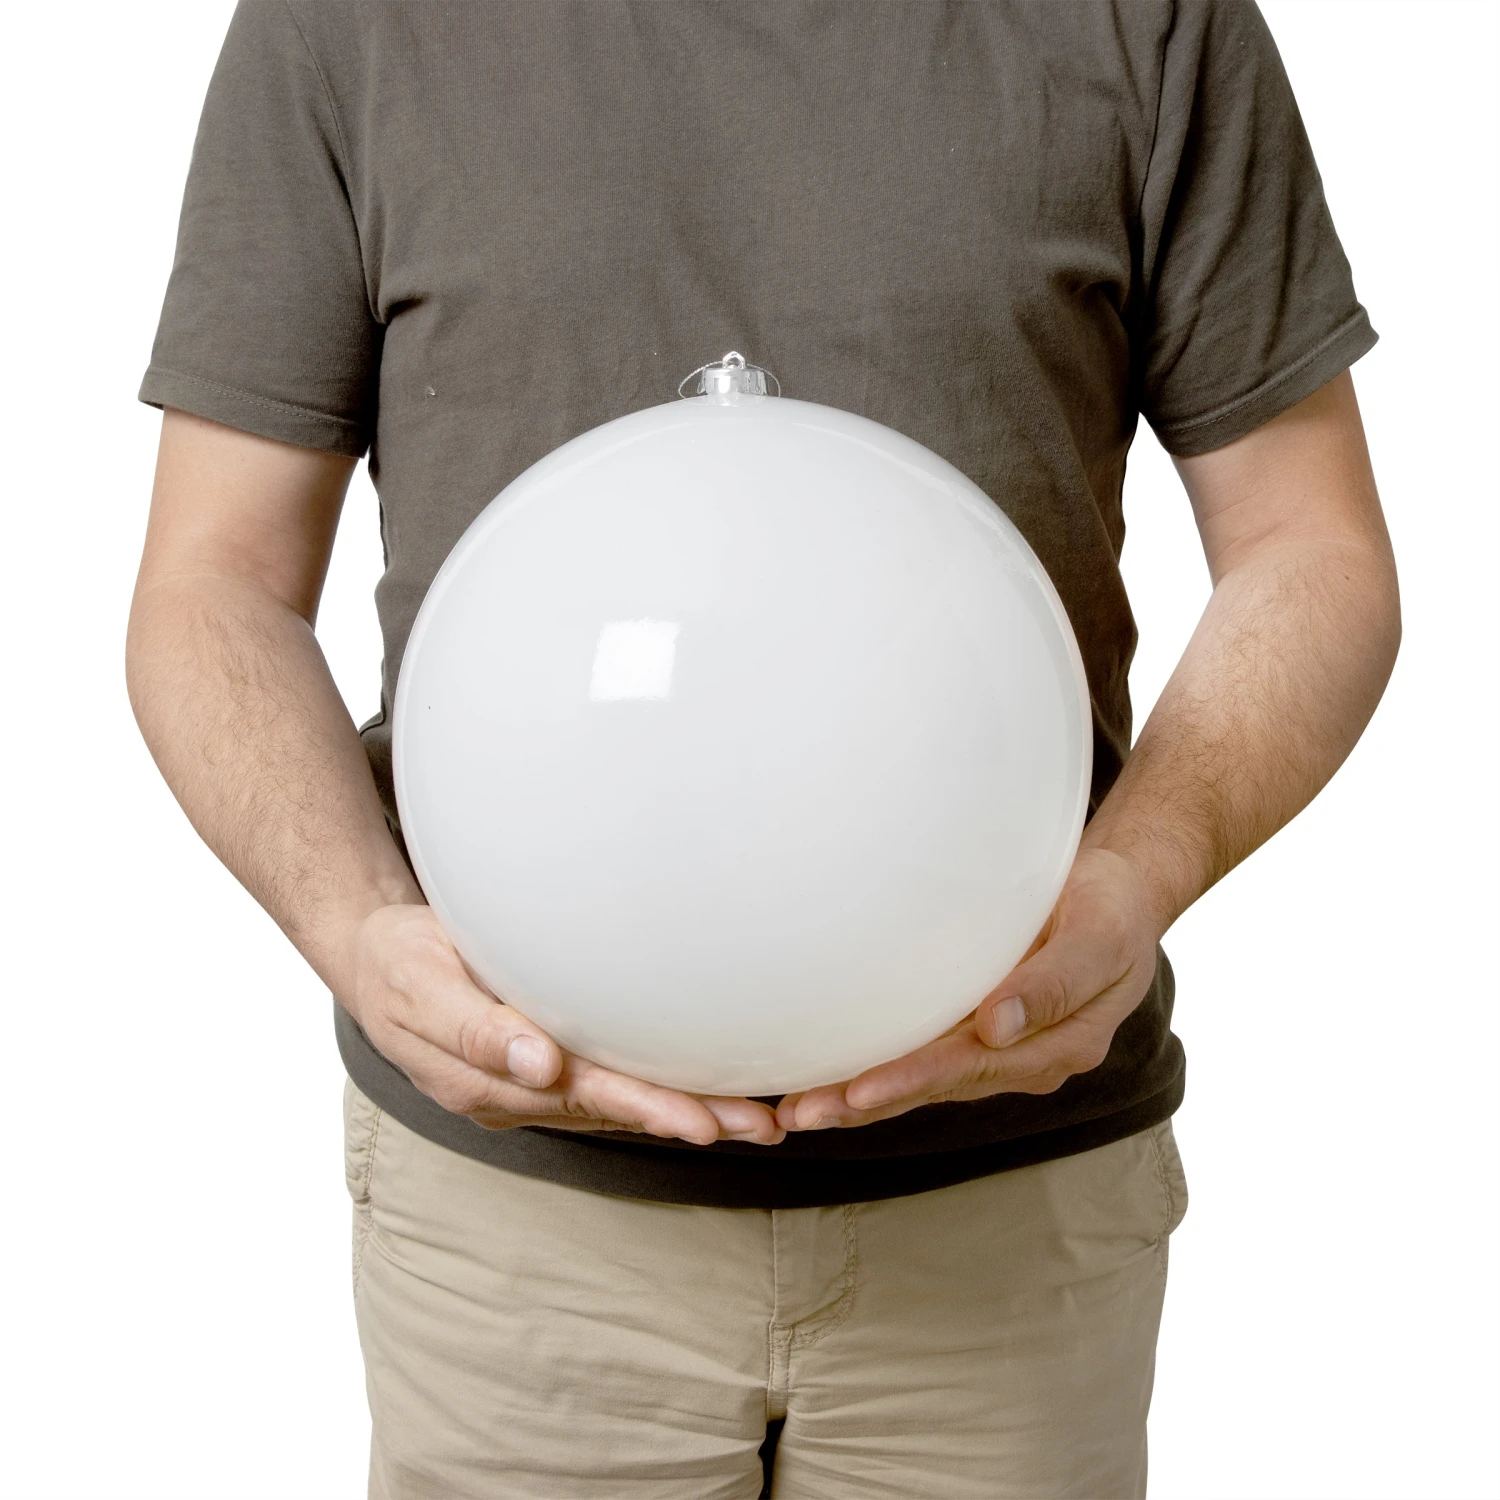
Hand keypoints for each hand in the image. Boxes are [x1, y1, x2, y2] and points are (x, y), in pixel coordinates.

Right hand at [341, 904, 785, 1145]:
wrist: (375, 962)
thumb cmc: (400, 960)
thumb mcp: (421, 980)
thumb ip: (477, 1024)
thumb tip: (540, 1066)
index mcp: (485, 1076)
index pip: (581, 1091)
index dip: (644, 1107)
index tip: (701, 1124)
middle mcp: (515, 1094)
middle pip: (613, 1108)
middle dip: (687, 1118)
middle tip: (760, 1126)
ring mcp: (528, 1088)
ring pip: (615, 1104)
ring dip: (683, 1112)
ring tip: (757, 1119)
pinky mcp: (542, 1072)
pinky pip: (604, 1089)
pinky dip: (653, 1094)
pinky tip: (704, 1095)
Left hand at [775, 847, 1162, 1131]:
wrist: (1118, 899)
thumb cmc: (1111, 908)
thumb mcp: (1101, 934)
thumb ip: (1056, 981)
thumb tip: (996, 1028)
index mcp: (1059, 1045)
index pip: (972, 1066)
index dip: (914, 1079)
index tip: (861, 1090)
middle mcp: (1021, 1058)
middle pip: (935, 1085)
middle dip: (867, 1101)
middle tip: (804, 1113)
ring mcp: (996, 1048)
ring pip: (921, 1079)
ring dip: (859, 1096)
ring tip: (797, 1111)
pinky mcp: (973, 1030)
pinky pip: (921, 1054)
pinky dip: (873, 1069)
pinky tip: (827, 1079)